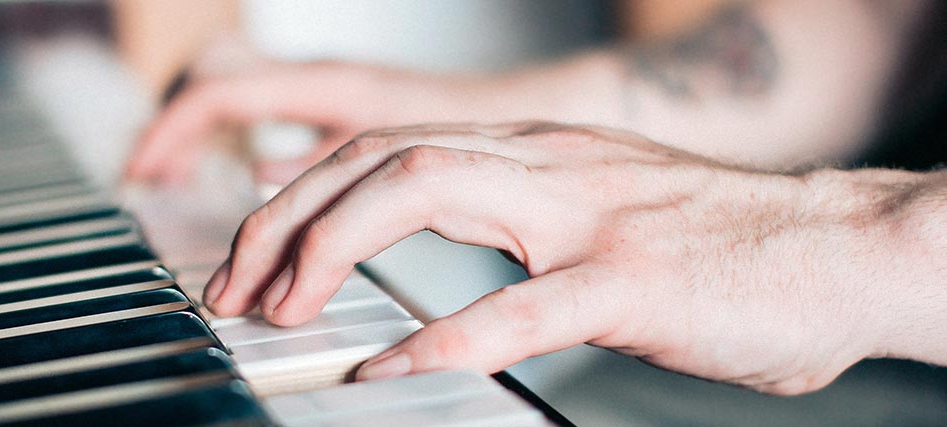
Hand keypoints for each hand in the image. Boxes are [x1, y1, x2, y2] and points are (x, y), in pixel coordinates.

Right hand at [122, 49, 490, 183]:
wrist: (546, 111)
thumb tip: (263, 185)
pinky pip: (265, 111)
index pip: (220, 92)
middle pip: (214, 80)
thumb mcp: (413, 163)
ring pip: (238, 91)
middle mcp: (328, 79)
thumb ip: (336, 173)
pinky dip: (236, 142)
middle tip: (151, 184)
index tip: (140, 173)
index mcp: (337, 88)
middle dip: (174, 132)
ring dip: (202, 136)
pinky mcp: (345, 111)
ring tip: (179, 187)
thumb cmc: (493, 135)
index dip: (171, 132)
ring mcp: (334, 91)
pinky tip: (242, 183)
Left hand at [203, 121, 905, 394]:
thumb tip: (429, 257)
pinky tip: (385, 366)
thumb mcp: (591, 205)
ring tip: (282, 308)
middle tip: (237, 286)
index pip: (385, 148)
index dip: (301, 196)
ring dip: (331, 248)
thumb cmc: (716, 243)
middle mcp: (544, 163)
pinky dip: (436, 336)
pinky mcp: (633, 281)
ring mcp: (586, 215)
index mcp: (531, 150)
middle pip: (378, 157)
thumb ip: (511, 214)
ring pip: (424, 191)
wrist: (839, 246)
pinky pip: (517, 306)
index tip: (255, 256)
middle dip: (286, 217)